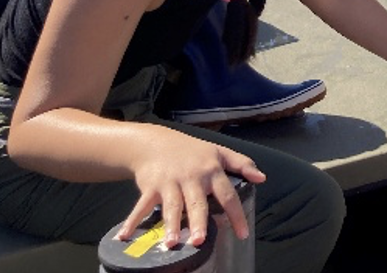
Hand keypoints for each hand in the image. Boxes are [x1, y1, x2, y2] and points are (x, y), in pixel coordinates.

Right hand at [119, 127, 264, 248]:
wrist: (156, 142)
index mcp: (211, 170)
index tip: (242, 234)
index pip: (227, 194)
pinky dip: (132, 221)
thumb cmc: (192, 151)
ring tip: (171, 244)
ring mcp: (170, 182)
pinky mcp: (150, 187)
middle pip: (197, 203)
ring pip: (172, 207)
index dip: (236, 214)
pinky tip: (124, 237)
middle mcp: (192, 177)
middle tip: (200, 241)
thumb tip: (262, 178)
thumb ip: (241, 164)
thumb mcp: (219, 152)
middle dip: (199, 222)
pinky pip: (141, 206)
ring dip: (171, 225)